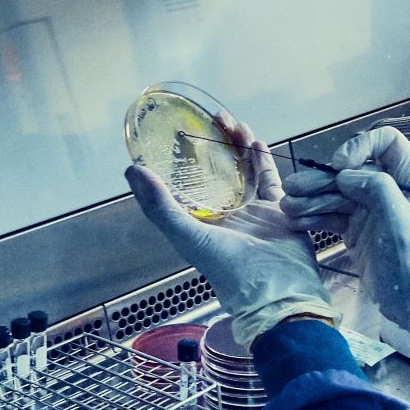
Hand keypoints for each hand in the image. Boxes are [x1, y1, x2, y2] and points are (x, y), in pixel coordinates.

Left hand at [127, 112, 338, 347]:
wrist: (277, 289)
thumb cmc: (229, 269)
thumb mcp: (187, 236)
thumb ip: (159, 205)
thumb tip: (132, 171)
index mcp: (200, 222)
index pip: (187, 184)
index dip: (183, 159)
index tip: (178, 133)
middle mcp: (225, 215)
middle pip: (217, 172)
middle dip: (214, 145)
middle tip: (212, 119)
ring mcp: (253, 212)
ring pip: (243, 171)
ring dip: (238, 147)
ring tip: (233, 124)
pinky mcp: (277, 210)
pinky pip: (269, 179)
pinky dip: (263, 161)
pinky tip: (257, 141)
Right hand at [280, 127, 409, 360]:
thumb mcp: (400, 222)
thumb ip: (376, 188)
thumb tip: (346, 175)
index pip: (387, 142)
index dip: (359, 146)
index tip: (338, 166)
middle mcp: (394, 188)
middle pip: (353, 169)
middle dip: (322, 179)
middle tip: (292, 189)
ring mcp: (375, 208)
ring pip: (339, 191)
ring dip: (312, 197)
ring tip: (286, 207)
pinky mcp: (360, 227)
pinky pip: (334, 213)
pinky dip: (315, 215)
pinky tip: (295, 220)